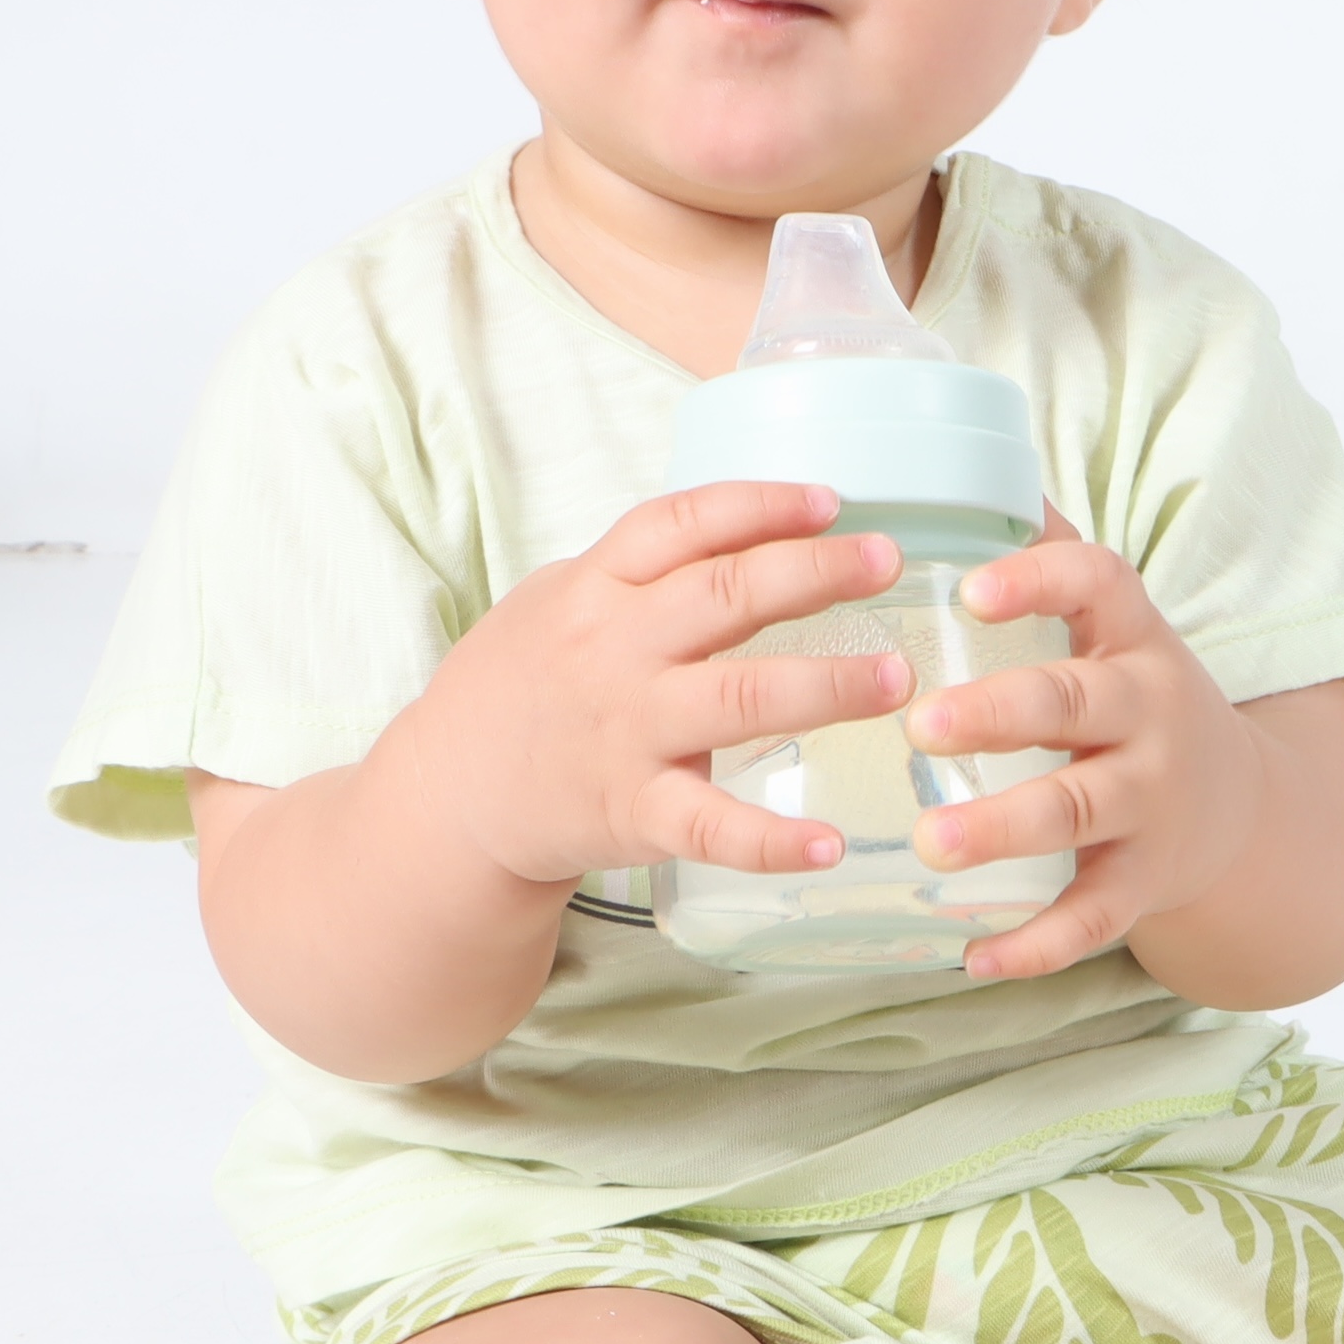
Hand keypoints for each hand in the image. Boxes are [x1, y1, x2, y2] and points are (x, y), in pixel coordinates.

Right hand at [376, 480, 912, 889]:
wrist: (447, 793)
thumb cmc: (523, 685)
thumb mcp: (562, 600)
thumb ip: (645, 571)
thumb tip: (756, 526)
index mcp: (597, 587)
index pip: (682, 526)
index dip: (759, 505)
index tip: (831, 501)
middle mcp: (614, 651)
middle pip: (724, 597)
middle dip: (814, 574)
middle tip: (888, 561)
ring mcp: (625, 732)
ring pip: (737, 700)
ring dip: (826, 687)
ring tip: (897, 680)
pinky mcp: (631, 812)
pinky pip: (710, 826)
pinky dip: (772, 839)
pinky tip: (830, 843)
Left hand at [905, 524, 1265, 982]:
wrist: (1242, 810)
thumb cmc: (1132, 697)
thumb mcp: (1111, 623)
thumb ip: (1041, 551)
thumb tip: (947, 464)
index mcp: (1130, 635)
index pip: (1099, 583)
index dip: (1040, 582)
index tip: (973, 588)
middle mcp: (1150, 712)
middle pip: (1074, 704)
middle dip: (998, 713)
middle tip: (920, 724)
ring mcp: (1152, 800)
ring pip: (1078, 811)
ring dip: (1003, 827)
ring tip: (931, 841)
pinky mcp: (1146, 880)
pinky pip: (1094, 916)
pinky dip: (1036, 943)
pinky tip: (974, 955)